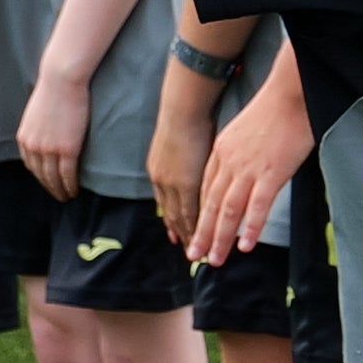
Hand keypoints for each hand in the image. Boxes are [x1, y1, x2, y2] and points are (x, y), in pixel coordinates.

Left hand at [13, 65, 88, 197]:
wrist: (62, 80)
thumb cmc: (53, 90)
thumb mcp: (37, 112)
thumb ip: (38, 127)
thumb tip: (46, 132)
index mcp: (25, 138)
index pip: (31, 165)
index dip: (40, 176)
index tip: (48, 182)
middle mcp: (33, 147)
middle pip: (41, 175)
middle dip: (49, 187)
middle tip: (59, 196)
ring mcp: (49, 149)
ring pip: (53, 178)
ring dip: (60, 190)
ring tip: (68, 196)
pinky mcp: (66, 149)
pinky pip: (68, 174)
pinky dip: (70, 185)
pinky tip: (75, 191)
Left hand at [145, 75, 215, 240]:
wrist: (183, 112)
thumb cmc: (186, 121)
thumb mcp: (178, 145)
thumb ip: (183, 160)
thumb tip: (189, 165)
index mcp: (159, 171)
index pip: (166, 203)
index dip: (172, 219)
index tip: (176, 234)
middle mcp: (161, 181)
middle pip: (171, 213)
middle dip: (179, 232)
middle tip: (188, 250)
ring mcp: (170, 184)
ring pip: (179, 216)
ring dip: (187, 234)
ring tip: (196, 250)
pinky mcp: (183, 184)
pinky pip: (188, 212)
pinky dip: (194, 227)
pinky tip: (202, 237)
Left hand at [189, 90, 311, 264]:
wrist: (289, 94)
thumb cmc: (273, 111)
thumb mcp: (243, 132)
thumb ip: (236, 154)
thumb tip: (239, 173)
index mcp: (220, 152)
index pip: (205, 190)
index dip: (199, 214)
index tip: (194, 232)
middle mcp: (229, 163)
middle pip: (211, 205)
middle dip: (202, 233)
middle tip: (195, 255)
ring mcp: (248, 169)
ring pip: (229, 210)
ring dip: (221, 238)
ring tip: (215, 259)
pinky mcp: (271, 173)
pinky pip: (257, 206)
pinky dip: (250, 228)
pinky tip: (245, 245)